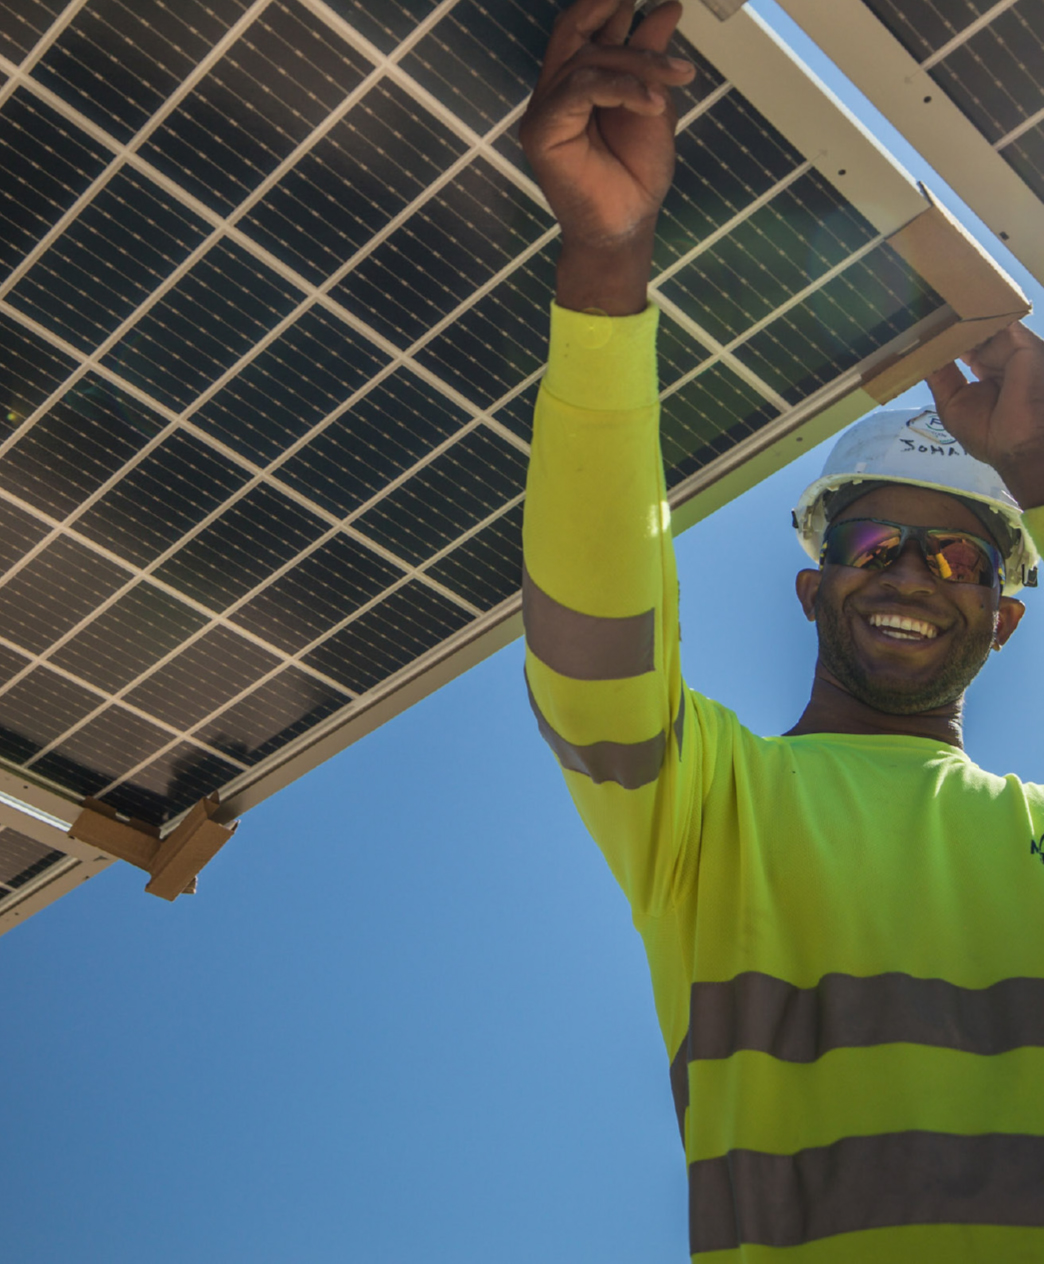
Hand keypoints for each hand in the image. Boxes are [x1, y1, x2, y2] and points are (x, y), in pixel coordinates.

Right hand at [520, 0, 693, 312]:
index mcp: (576, 85)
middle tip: (653, 7)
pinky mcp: (540, 132)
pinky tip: (652, 103)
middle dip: (613, 13)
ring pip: (587, 60)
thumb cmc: (636, 176)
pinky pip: (579, 88)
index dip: (605, 6)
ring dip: (638, 64)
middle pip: (578, 33)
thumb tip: (667, 8)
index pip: (582, 30)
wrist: (625, 227)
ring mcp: (544, 112)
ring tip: (676, 79)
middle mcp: (554, 94)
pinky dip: (620, 88)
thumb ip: (651, 61)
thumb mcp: (653, 105)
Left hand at [927, 321, 1043, 507]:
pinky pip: (1000, 320)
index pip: (963, 346)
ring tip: (930, 306)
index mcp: (988, 371)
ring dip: (960, 316)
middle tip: (920, 309)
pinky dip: (978, 314)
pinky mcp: (1022, 343)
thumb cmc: (988, 432)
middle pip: (972, 330)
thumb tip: (918, 354)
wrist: (1020, 445)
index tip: (918, 327)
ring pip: (984, 323)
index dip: (943, 337)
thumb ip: (940, 376)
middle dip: (948, 321)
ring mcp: (1012, 348)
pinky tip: (953, 310)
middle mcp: (1001, 356)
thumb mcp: (952, 403)